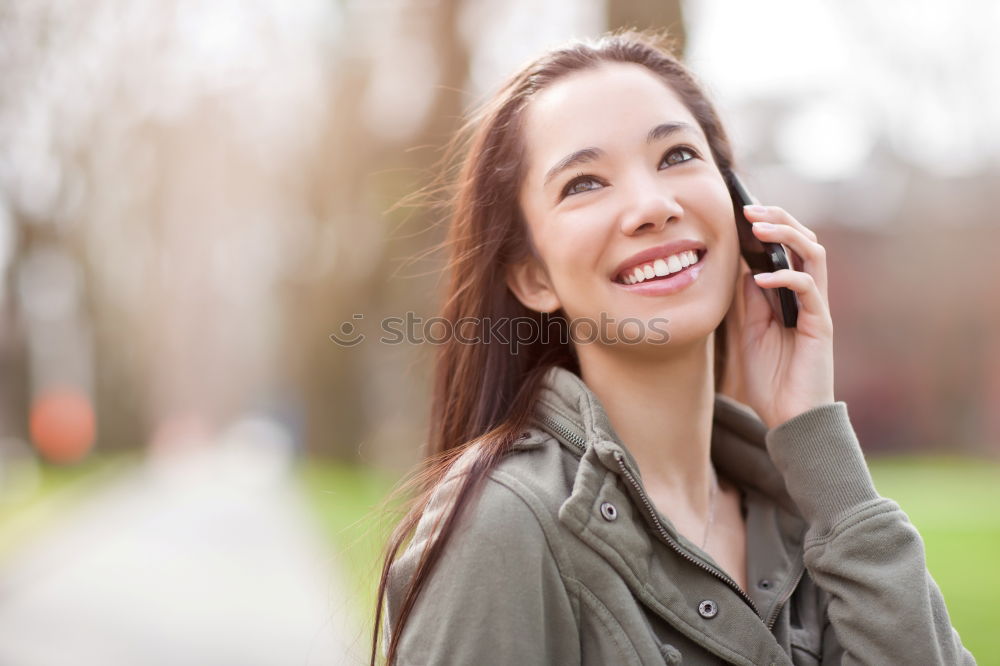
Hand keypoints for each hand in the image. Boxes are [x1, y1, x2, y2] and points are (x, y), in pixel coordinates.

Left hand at [722, 205, 834, 428]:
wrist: (790, 419)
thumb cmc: (771, 379)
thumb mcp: (750, 333)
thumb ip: (751, 301)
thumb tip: (744, 269)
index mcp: (791, 296)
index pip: (787, 248)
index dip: (769, 226)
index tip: (741, 211)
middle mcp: (809, 296)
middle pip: (805, 241)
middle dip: (779, 219)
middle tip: (750, 208)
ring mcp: (816, 308)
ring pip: (813, 254)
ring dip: (786, 235)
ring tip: (759, 227)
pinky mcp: (820, 325)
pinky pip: (808, 288)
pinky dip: (785, 277)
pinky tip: (760, 277)